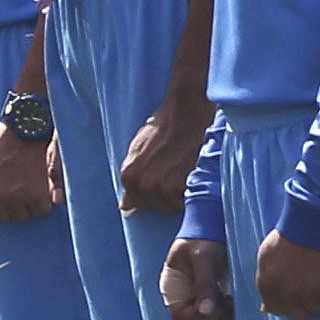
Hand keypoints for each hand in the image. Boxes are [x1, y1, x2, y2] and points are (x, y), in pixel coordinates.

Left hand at [0, 121, 60, 223]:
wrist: (28, 124)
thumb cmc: (2, 139)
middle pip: (0, 216)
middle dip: (7, 205)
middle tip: (15, 186)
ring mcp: (15, 197)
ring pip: (20, 217)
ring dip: (25, 205)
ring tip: (28, 186)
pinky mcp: (37, 196)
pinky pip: (40, 211)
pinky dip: (42, 203)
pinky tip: (40, 187)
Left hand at [120, 94, 207, 218]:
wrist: (186, 113)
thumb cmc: (163, 127)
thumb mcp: (138, 149)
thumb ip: (132, 178)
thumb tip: (125, 206)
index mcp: (129, 176)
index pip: (140, 203)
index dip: (154, 192)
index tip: (164, 177)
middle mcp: (142, 185)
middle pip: (158, 207)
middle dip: (167, 195)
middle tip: (177, 171)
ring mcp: (161, 188)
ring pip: (174, 206)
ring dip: (181, 194)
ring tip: (186, 171)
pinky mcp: (181, 187)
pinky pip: (188, 202)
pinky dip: (193, 191)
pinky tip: (194, 173)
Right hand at [162, 234, 235, 319]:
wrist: (214, 223)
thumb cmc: (204, 236)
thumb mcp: (203, 258)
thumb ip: (204, 284)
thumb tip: (206, 313)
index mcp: (174, 288)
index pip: (180, 316)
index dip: (195, 318)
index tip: (212, 309)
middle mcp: (186, 297)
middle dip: (214, 318)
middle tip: (228, 303)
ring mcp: (201, 298)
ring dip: (224, 317)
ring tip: (234, 301)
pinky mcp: (215, 296)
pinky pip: (223, 313)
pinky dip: (231, 311)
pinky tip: (237, 299)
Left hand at [257, 232, 319, 319]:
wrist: (316, 221)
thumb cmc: (290, 234)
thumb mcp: (267, 256)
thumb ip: (266, 281)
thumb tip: (266, 309)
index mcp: (268, 286)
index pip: (276, 309)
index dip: (287, 303)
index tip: (295, 296)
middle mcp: (287, 294)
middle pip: (298, 314)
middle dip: (304, 304)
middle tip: (312, 288)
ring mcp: (309, 295)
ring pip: (319, 311)